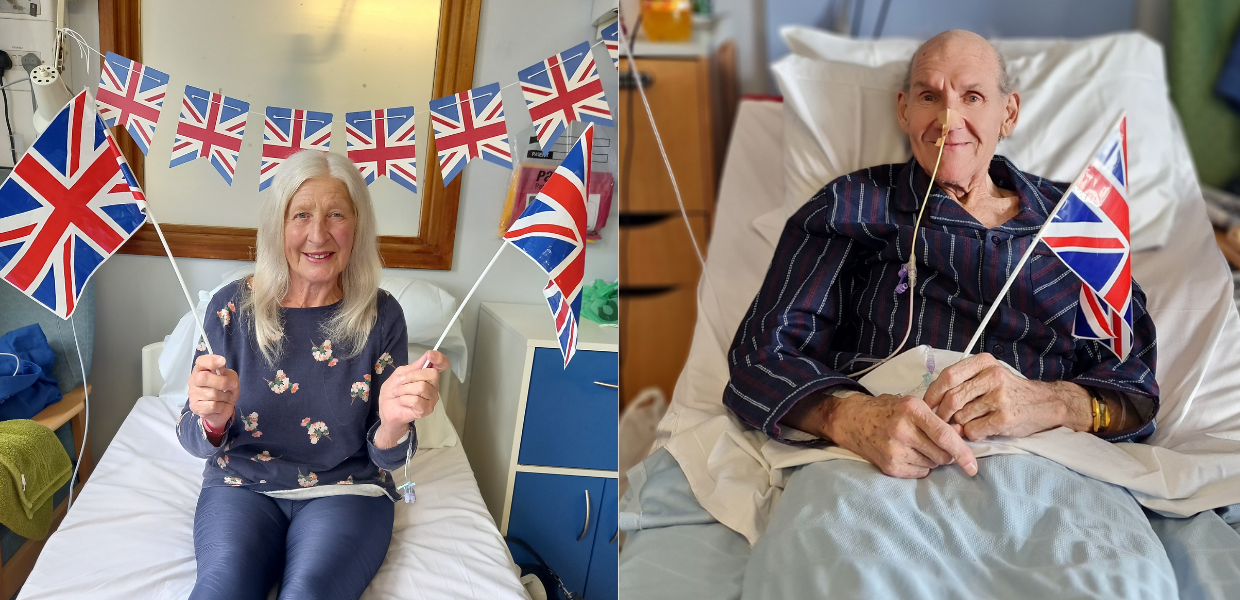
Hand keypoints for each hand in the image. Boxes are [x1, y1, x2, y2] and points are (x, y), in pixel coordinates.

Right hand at [188, 355, 238, 430]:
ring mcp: (193, 394)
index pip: (201, 361)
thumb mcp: (231, 378)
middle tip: (232, 385)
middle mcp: (194, 380)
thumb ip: (227, 373)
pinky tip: (221, 406)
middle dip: (222, 382)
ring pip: (213, 394)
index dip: (211, 361)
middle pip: (203, 377)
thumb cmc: (225, 390)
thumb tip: (221, 371)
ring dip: (226, 396)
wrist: (222, 408)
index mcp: (201, 369)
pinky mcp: (196, 407)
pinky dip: (222, 406)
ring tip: (226, 397)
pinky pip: (213, 406)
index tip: (223, 362)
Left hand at [375, 350, 448, 447]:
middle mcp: (433, 386)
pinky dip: (404, 399)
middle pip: (433, 374)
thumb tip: (428, 356)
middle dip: (413, 376)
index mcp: (428, 375)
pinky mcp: (426, 410)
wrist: (386, 408)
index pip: (442, 364)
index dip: (440, 358)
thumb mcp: (399, 374)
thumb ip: (413, 366)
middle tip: (401, 382)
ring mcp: (431, 398)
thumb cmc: (393, 391)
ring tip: (398, 393)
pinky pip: (416, 400)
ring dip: (404, 389)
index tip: (430, 356)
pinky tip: (402, 401)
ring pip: (422, 387)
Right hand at [818, 392, 976, 478]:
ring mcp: (894, 450)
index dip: (962, 452)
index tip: (973, 466)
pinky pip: (919, 473)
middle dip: (948, 454)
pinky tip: (909, 454)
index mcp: (912, 410)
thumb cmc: (887, 410)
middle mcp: (902, 430)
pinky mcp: (889, 466)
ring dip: (932, 459)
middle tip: (938, 445)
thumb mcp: (912, 404)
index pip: (944, 436)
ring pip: (932, 465)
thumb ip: (936, 419)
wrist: (852, 420)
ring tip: (917, 446)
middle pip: (941, 454)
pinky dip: (921, 466)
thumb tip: (962, 436)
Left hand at [924, 353, 1091, 440]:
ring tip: (969, 423)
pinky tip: (981, 430)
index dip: (933, 393)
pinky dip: (972, 434)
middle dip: (942, 414)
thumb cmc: (1011, 391)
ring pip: (961, 417)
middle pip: (951, 398)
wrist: (1046, 404)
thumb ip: (964, 382)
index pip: (948, 376)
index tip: (927, 404)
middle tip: (941, 422)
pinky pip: (973, 430)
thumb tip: (933, 401)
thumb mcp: (989, 375)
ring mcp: (999, 398)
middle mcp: (992, 377)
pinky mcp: (1004, 418)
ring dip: (959, 425)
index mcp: (984, 363)